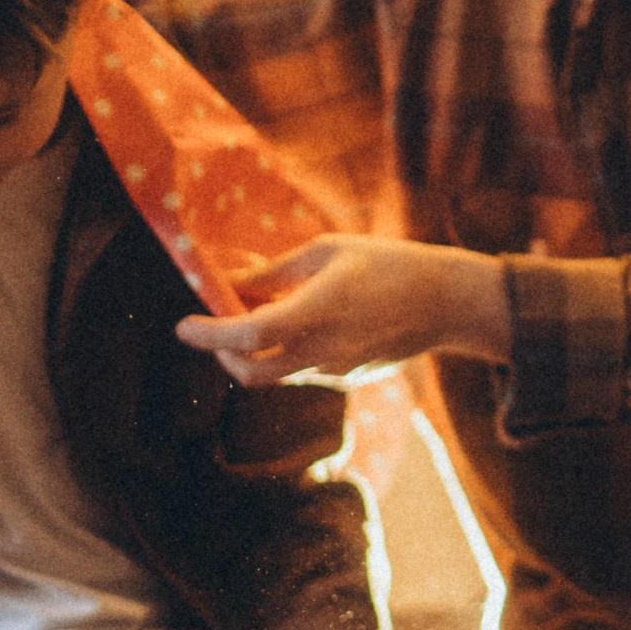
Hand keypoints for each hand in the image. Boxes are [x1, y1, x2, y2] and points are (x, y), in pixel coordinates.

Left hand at [176, 237, 508, 382]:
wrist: (447, 302)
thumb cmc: (388, 263)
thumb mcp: (329, 251)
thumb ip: (275, 272)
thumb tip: (230, 281)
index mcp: (319, 308)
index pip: (249, 334)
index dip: (209, 334)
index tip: (183, 325)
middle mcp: (324, 348)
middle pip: (250, 372)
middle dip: (221, 352)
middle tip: (211, 327)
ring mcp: (336, 369)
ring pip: (274, 373)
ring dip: (253, 350)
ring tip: (260, 312)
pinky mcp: (348, 377)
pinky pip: (301, 369)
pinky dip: (284, 351)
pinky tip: (299, 322)